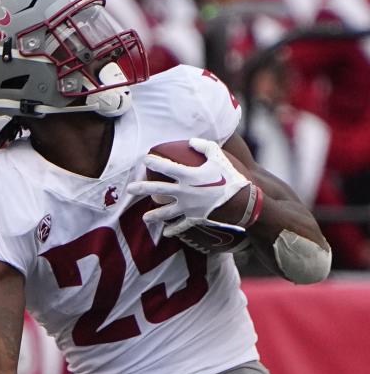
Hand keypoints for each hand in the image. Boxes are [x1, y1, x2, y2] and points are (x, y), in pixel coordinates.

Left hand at [127, 137, 249, 236]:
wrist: (243, 201)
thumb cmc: (231, 175)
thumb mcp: (219, 156)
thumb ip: (204, 146)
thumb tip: (190, 141)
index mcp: (188, 175)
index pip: (165, 167)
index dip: (153, 162)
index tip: (145, 159)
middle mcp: (184, 192)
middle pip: (157, 190)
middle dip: (142, 189)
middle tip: (130, 189)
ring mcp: (188, 207)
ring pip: (165, 212)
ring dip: (154, 215)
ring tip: (145, 218)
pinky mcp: (195, 218)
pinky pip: (181, 226)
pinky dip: (173, 230)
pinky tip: (166, 233)